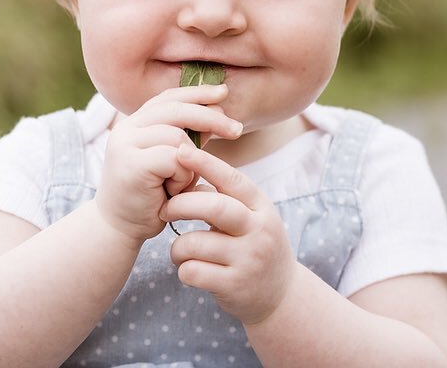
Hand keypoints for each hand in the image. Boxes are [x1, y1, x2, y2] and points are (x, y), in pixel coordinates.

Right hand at [96, 85, 241, 243]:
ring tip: (180, 185)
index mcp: (134, 123)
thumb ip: (190, 137)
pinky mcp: (131, 163)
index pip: (169, 97)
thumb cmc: (150, 197)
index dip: (197, 93)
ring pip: (177, 136)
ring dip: (191, 163)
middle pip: (176, 109)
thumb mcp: (174, 163)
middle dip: (210, 117)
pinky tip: (173, 192)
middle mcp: (126, 128)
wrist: (119, 230)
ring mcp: (125, 144)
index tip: (223, 93)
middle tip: (237, 130)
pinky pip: (174, 158)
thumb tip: (219, 111)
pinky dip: (182, 176)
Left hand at [165, 142, 295, 325]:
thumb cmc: (254, 246)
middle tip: (166, 209)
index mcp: (261, 207)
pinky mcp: (235, 287)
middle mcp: (259, 231)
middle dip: (181, 204)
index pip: (232, 179)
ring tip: (181, 251)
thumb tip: (188, 171)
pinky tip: (190, 270)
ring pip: (195, 244)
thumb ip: (224, 197)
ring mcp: (248, 260)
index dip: (205, 163)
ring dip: (177, 247)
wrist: (280, 294)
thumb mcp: (251, 217)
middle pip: (213, 207)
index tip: (180, 150)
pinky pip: (192, 272)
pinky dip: (183, 269)